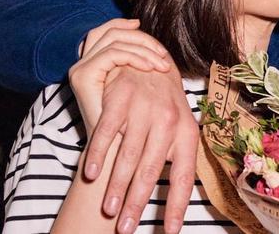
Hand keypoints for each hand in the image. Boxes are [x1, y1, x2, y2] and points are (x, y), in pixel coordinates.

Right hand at [69, 19, 173, 124]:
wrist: (115, 153)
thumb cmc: (129, 128)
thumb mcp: (136, 92)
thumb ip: (138, 69)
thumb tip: (158, 49)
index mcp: (91, 65)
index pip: (106, 32)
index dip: (128, 28)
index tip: (153, 39)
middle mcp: (81, 64)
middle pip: (108, 31)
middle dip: (140, 37)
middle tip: (162, 52)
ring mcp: (80, 69)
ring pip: (113, 40)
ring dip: (142, 47)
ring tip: (161, 63)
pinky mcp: (84, 76)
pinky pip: (114, 54)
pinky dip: (135, 57)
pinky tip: (151, 68)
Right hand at [75, 67, 197, 233]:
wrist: (153, 62)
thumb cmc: (166, 107)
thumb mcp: (180, 131)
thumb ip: (178, 162)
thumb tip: (177, 202)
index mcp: (186, 134)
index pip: (183, 177)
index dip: (177, 206)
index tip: (169, 232)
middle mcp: (168, 121)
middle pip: (151, 170)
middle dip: (136, 203)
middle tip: (125, 228)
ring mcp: (143, 108)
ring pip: (128, 155)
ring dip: (116, 186)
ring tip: (108, 210)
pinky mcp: (120, 98)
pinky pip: (107, 132)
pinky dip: (98, 155)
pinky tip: (91, 173)